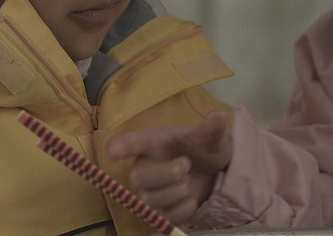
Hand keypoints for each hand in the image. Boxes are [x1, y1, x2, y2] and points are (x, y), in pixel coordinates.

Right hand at [106, 110, 232, 223]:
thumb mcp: (211, 138)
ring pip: (152, 199)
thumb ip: (211, 130)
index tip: (112, 150)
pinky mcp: (160, 213)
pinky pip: (166, 217)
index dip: (121, 146)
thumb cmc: (204, 149)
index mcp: (154, 142)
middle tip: (186, 164)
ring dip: (178, 191)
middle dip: (165, 173)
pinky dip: (184, 208)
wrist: (215, 173)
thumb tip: (219, 115)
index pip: (131, 142)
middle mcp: (146, 167)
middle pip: (138, 177)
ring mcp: (150, 192)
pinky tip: (192, 198)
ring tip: (190, 182)